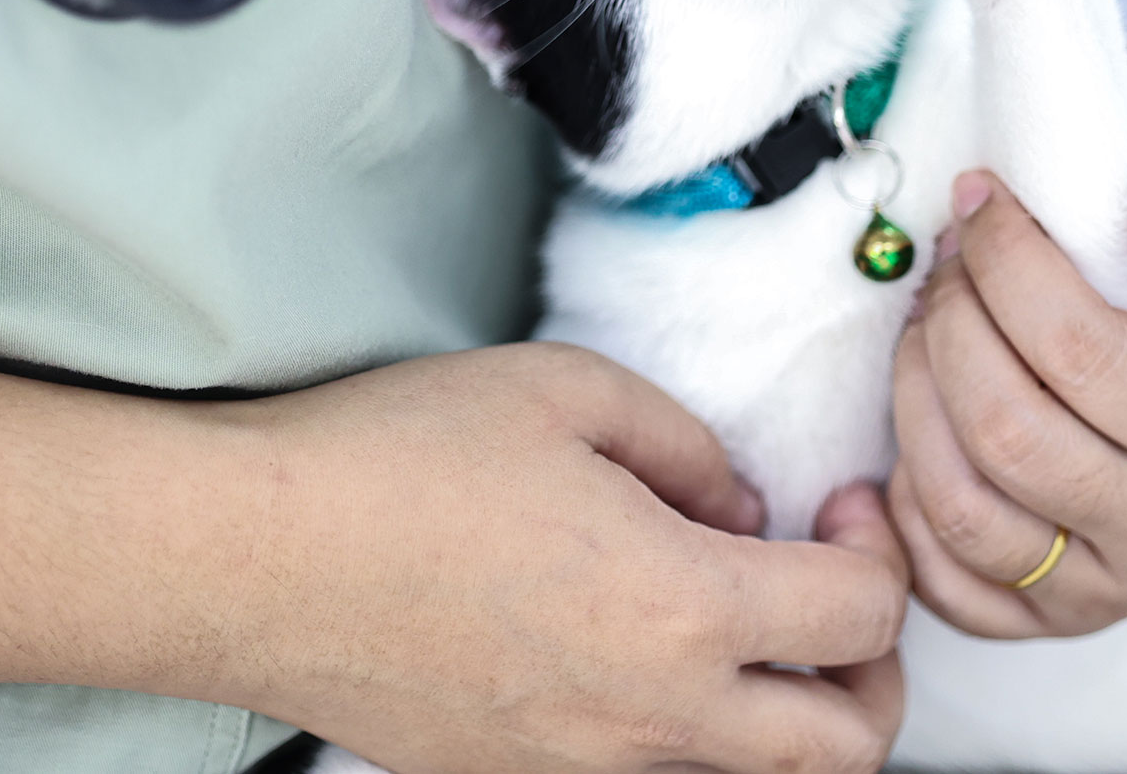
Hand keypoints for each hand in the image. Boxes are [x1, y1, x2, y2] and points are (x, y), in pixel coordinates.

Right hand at [213, 343, 910, 773]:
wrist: (250, 559)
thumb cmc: (393, 462)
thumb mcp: (567, 391)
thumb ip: (689, 446)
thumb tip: (739, 509)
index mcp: (681, 607)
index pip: (863, 618)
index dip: (877, 550)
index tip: (837, 506)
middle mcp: (651, 716)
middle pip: (846, 749)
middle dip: (874, 673)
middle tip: (832, 593)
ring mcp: (584, 769)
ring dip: (784, 716)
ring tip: (744, 628)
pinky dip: (682, 732)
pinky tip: (635, 648)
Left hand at [885, 158, 1126, 637]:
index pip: (1079, 352)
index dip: (1005, 261)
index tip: (978, 200)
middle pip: (1006, 432)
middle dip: (950, 324)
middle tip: (945, 265)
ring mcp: (1101, 590)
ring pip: (959, 505)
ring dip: (914, 393)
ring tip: (926, 327)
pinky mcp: (1034, 620)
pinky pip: (934, 574)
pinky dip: (901, 494)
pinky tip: (921, 415)